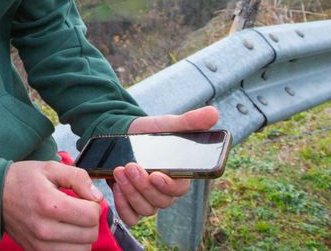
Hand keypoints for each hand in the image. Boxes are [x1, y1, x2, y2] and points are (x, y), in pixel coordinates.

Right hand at [1, 160, 102, 250]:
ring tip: (72, 222)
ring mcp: (40, 245)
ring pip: (82, 250)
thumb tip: (97, 197)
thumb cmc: (22, 179)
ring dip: (83, 236)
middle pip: (90, 235)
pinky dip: (72, 246)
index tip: (84, 198)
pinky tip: (65, 233)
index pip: (91, 215)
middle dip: (90, 221)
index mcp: (50, 204)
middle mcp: (45, 229)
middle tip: (79, 209)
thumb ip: (78, 178)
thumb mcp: (50, 168)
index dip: (94, 204)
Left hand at [109, 106, 219, 225]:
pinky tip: (116, 188)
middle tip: (130, 166)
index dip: (168, 186)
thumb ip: (190, 122)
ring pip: (145, 209)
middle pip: (160, 202)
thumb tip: (214, 113)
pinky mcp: (132, 204)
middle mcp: (165, 192)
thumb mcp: (168, 124)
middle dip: (143, 185)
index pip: (179, 190)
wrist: (124, 136)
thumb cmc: (150, 133)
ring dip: (130, 193)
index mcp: (179, 177)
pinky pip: (130, 217)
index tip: (156, 175)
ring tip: (119, 171)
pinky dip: (123, 207)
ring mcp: (148, 200)